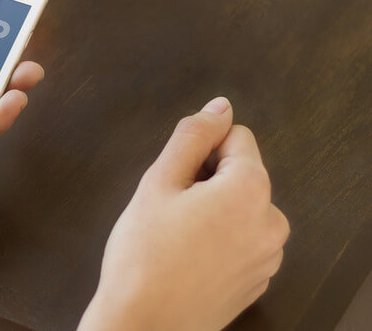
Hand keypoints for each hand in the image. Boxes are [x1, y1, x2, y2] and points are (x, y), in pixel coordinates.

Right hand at [78, 97, 289, 330]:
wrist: (143, 326)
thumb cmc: (144, 254)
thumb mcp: (159, 181)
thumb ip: (193, 135)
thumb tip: (220, 106)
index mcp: (252, 190)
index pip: (236, 137)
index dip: (200, 149)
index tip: (175, 176)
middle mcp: (272, 221)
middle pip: (241, 173)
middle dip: (206, 179)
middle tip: (169, 208)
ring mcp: (268, 256)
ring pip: (239, 207)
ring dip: (212, 209)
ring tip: (175, 235)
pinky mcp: (257, 281)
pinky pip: (241, 239)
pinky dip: (218, 238)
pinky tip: (186, 257)